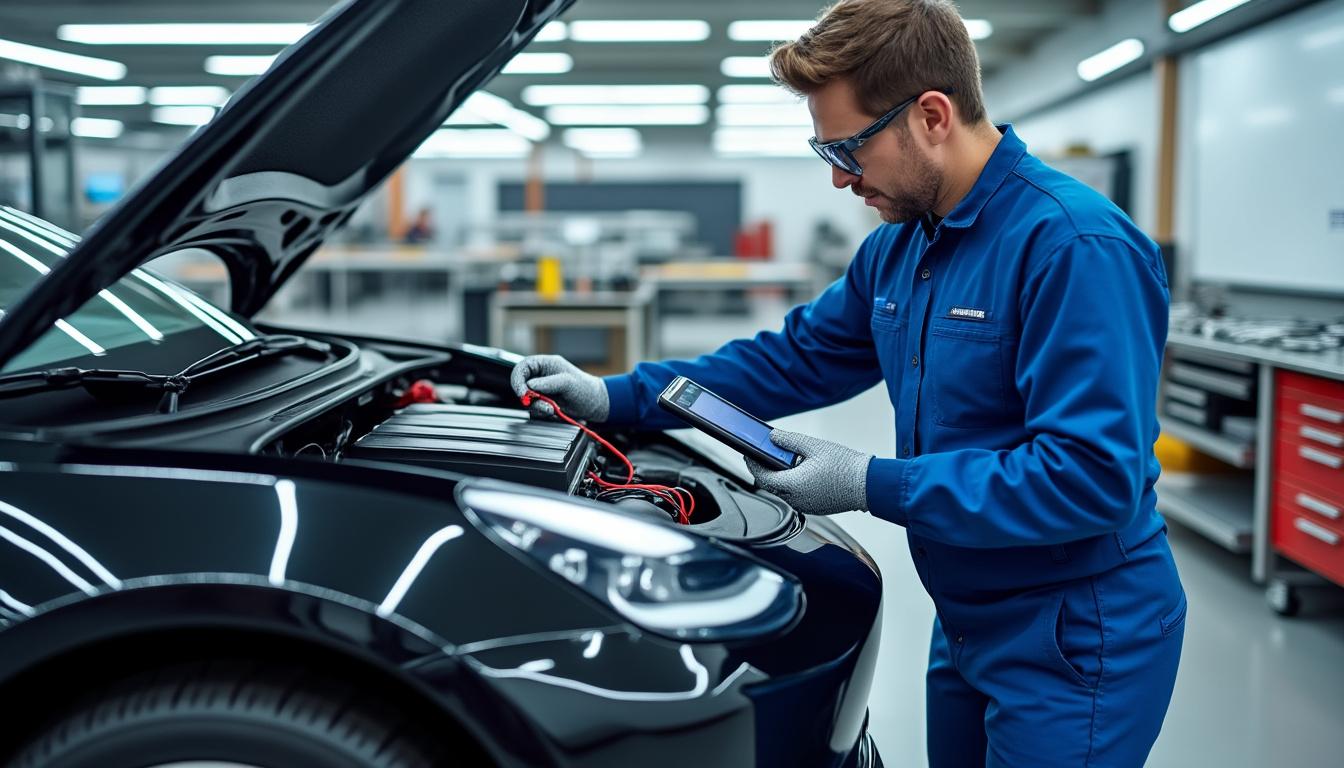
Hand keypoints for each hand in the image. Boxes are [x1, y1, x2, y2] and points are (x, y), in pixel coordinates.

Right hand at [510, 355, 609, 421]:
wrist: (594, 404)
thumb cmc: (584, 388)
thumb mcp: (568, 383)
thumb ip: (549, 383)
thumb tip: (530, 385)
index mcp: (544, 364)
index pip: (522, 368)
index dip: (518, 380)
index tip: (522, 393)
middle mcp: (540, 376)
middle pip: (521, 384)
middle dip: (527, 396)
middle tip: (536, 403)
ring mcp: (541, 390)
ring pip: (527, 399)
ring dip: (537, 406)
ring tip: (552, 409)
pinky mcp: (544, 402)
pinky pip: (535, 408)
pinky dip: (542, 411)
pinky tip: (555, 411)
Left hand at [744, 430, 871, 515]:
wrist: (868, 484)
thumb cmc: (844, 466)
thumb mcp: (814, 446)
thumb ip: (789, 441)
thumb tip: (772, 437)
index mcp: (793, 485)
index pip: (762, 476)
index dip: (752, 464)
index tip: (748, 453)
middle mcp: (796, 500)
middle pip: (770, 486)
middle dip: (763, 471)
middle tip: (761, 456)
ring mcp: (806, 506)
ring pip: (783, 492)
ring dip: (778, 478)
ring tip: (780, 462)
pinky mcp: (815, 508)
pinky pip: (795, 497)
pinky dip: (791, 486)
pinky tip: (797, 473)